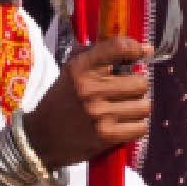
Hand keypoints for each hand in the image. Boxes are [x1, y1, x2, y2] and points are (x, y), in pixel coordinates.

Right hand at [21, 35, 152, 169]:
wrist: (41, 138)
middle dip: (136, 86)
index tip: (142, 52)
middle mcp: (90, 88)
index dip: (135, 48)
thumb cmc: (62, 100)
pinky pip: (141, 127)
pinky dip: (135, 126)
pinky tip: (122, 124)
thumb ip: (101, 53)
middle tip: (125, 91)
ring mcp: (99, 113)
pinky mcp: (105, 135)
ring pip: (144, 105)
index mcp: (80, 67)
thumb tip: (144, 49)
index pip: (118, 47)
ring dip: (137, 108)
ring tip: (123, 109)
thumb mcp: (72, 69)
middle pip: (140, 82)